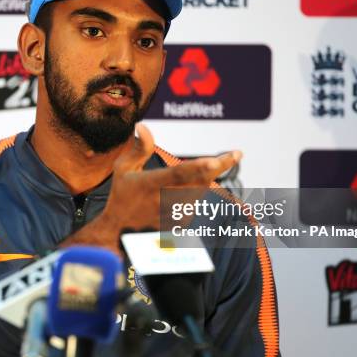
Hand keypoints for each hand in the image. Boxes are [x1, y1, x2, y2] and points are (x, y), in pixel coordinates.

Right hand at [101, 123, 241, 232]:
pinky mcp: (181, 222)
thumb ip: (139, 149)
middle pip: (200, 181)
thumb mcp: (123, 169)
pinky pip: (196, 200)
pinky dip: (197, 189)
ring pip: (201, 189)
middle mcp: (166, 200)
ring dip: (206, 177)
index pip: (181, 173)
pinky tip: (185, 188)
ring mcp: (175, 213)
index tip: (220, 159)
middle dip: (220, 166)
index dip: (202, 166)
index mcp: (151, 184)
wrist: (121, 230)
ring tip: (205, 168)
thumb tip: (142, 126)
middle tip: (235, 154)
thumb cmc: (122, 195)